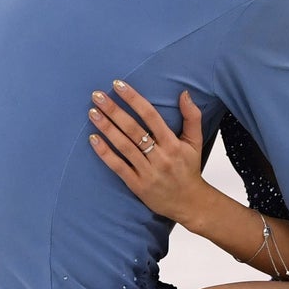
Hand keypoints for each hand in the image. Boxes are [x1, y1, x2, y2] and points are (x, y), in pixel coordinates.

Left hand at [88, 80, 211, 223]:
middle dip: (114, 111)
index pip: (151, 116)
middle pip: (133, 129)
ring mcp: (147, 171)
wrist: (190, 203)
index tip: (118, 85)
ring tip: (92, 113)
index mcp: (173, 143)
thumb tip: (184, 94)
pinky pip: (118, 167)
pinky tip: (93, 139)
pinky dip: (105, 153)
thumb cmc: (189, 170)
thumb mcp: (195, 142)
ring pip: (124, 146)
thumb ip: (192, 117)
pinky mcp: (137, 185)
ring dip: (107, 128)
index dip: (134, 99)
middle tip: (98, 96)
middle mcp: (160, 156)